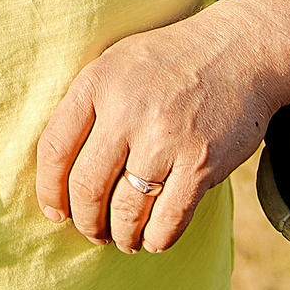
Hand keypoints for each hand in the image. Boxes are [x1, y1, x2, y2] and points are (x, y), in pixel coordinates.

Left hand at [34, 13, 275, 254]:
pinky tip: (153, 238)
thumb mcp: (116, 63)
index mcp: (97, 82)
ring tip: (122, 238)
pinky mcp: (202, 162)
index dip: (48, 190)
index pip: (54, 148)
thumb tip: (59, 171)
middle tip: (92, 231)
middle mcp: (127, 110)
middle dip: (85, 221)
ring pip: (127, 209)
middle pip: (87, 187)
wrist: (241, 51)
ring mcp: (165, 137)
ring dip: (121, 235)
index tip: (54, 211)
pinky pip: (170, 218)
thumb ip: (87, 105)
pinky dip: (157, 238)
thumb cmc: (170, 62)